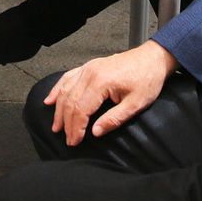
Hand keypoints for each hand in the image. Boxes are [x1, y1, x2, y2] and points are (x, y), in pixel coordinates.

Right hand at [43, 41, 177, 146]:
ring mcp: (87, 68)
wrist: (152, 58)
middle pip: (70, 101)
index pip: (81, 109)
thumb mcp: (136, 104)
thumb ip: (114, 119)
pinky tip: (50, 100)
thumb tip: (95, 132)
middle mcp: (89, 73)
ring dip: (59, 109)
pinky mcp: (88, 66)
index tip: (75, 142)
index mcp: (101, 82)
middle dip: (67, 123)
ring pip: (65, 90)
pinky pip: (67, 78)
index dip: (76, 128)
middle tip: (68, 139)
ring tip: (56, 126)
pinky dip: (57, 89)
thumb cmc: (147, 80)